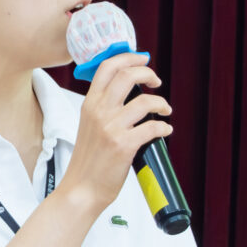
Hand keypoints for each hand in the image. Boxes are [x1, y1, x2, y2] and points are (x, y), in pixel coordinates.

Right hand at [63, 50, 170, 209]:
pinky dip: (164, 128)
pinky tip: (165, 131)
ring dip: (162, 103)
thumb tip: (130, 96)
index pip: (107, 67)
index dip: (128, 57)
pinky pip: (152, 127)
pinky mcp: (123, 145)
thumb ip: (103, 108)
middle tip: (156, 81)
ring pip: (145, 101)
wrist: (81, 189)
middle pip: (127, 75)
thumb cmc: (88, 162)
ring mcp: (111, 128)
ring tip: (165, 109)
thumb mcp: (88, 126)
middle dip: (148, 73)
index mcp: (89, 104)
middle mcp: (99, 112)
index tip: (143, 59)